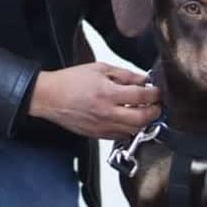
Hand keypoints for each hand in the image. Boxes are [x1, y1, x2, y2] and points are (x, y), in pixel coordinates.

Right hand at [28, 63, 161, 138]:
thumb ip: (124, 75)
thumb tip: (143, 80)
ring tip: (144, 112)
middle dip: (154, 112)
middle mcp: (107, 113)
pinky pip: (121, 136)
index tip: (157, 91)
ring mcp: (102, 126)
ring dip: (143, 122)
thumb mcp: (99, 69)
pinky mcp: (97, 135)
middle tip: (156, 105)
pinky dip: (129, 129)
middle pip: (142, 118)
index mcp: (107, 93)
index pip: (141, 97)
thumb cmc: (70, 81)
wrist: (49, 97)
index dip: (154, 94)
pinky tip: (128, 120)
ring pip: (134, 131)